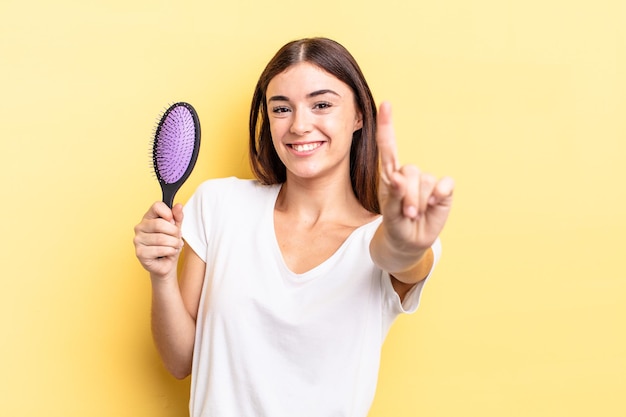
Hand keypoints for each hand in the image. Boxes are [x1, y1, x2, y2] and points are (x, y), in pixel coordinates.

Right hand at [133, 202, 184, 278]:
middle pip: (160, 224)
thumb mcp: (176, 229)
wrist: (167, 263)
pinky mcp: (140, 253)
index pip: (156, 206)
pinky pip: (160, 249)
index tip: (173, 221)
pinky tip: (170, 253)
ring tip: (175, 246)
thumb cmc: (169, 245)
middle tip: (178, 237)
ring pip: (161, 238)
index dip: (168, 213)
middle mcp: (140, 227)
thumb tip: (178, 206)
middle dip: (174, 232)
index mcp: (148, 218)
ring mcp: (138, 240)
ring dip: (174, 243)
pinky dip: (170, 251)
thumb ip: (177, 217)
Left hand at [376, 101, 453, 254]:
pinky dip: (439, 196)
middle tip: (406, 214)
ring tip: (414, 215)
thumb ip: (394, 196)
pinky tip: (434, 205)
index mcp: (390, 174)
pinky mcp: (443, 189)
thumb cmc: (396, 224)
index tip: (386, 105)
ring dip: (419, 203)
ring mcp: (427, 180)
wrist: (409, 240)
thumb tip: (399, 177)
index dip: (388, 125)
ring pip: (425, 182)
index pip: (388, 146)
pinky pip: (444, 185)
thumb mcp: (390, 214)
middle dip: (406, 196)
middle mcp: (408, 173)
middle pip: (409, 172)